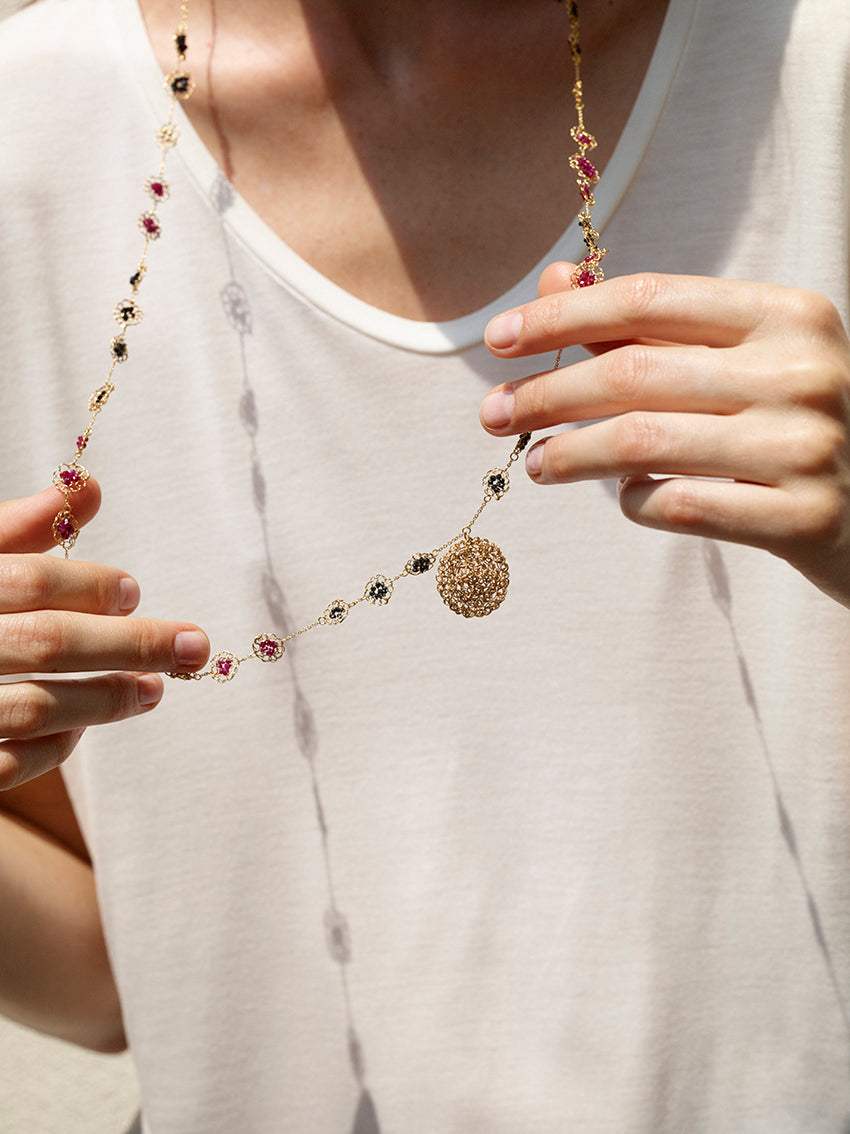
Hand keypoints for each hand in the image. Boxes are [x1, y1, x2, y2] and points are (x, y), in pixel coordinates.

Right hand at [0, 482, 208, 789]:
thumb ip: (16, 528)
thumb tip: (90, 487)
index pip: (26, 582)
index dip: (88, 584)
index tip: (135, 591)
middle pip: (45, 642)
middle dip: (129, 644)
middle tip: (193, 646)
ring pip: (33, 707)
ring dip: (105, 699)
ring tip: (155, 689)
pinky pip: (11, 764)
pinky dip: (56, 745)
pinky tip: (87, 726)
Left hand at [481, 264, 849, 606]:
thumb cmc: (793, 423)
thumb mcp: (738, 359)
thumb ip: (647, 326)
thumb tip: (554, 281)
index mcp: (786, 314)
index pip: (648, 298)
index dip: (563, 316)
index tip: (498, 337)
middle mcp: (801, 372)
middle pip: (633, 375)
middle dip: (546, 393)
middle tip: (493, 414)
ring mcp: (806, 446)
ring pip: (644, 444)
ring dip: (570, 454)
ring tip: (535, 464)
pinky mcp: (803, 517)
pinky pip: (679, 506)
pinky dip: (633, 501)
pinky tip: (623, 496)